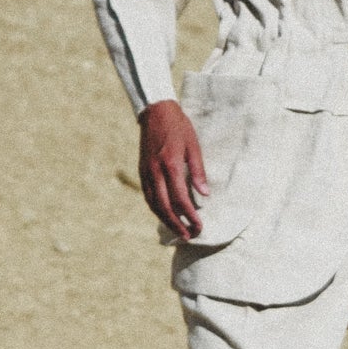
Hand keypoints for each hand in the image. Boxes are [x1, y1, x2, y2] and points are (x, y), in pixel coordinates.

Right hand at [138, 99, 208, 238]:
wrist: (155, 112)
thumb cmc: (179, 127)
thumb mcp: (193, 146)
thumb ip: (198, 171)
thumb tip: (205, 195)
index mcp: (170, 165)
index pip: (180, 199)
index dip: (190, 215)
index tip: (199, 226)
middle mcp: (155, 172)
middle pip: (165, 206)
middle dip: (177, 224)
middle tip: (188, 236)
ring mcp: (146, 172)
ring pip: (153, 204)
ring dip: (165, 220)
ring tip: (177, 231)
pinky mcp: (142, 171)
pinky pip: (147, 196)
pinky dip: (155, 209)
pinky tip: (164, 215)